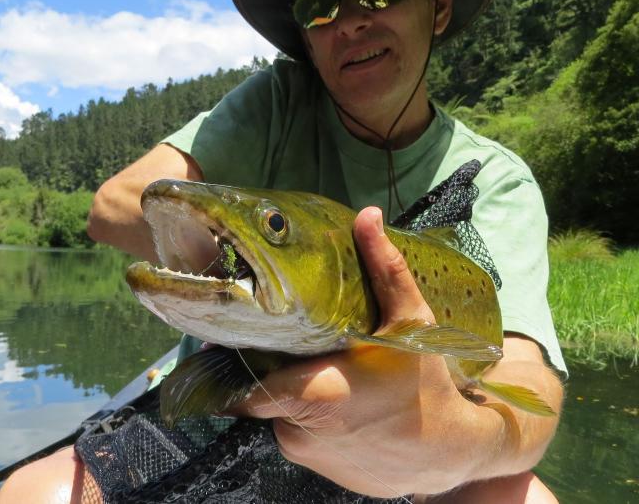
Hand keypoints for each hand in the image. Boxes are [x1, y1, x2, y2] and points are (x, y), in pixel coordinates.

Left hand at [232, 207, 503, 496]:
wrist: (450, 453)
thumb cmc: (427, 384)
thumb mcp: (411, 322)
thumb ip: (384, 269)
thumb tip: (367, 215)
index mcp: (315, 394)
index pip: (244, 381)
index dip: (236, 357)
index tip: (244, 333)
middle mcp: (300, 432)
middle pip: (261, 390)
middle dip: (274, 366)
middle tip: (296, 343)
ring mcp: (306, 456)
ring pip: (277, 414)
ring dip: (291, 393)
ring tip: (321, 371)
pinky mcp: (314, 471)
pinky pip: (295, 435)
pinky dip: (306, 418)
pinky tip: (335, 403)